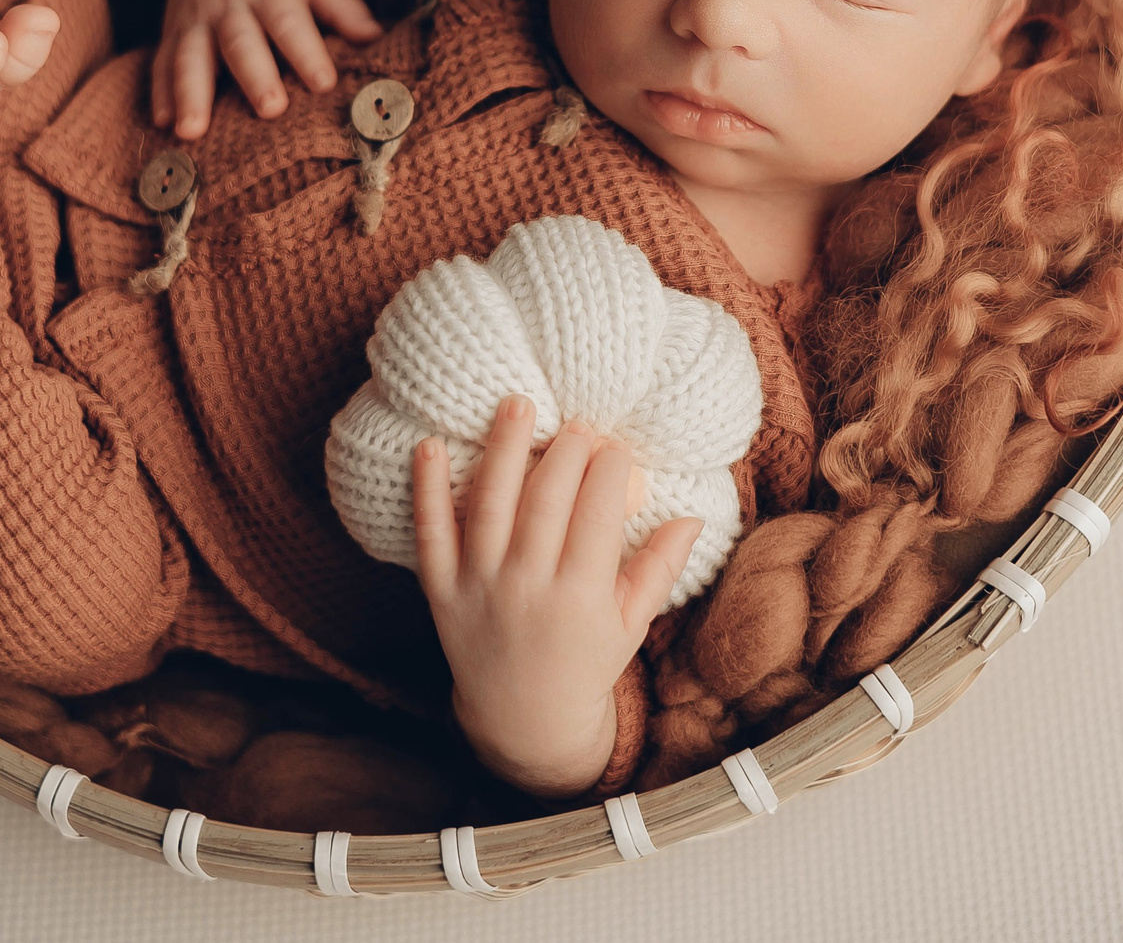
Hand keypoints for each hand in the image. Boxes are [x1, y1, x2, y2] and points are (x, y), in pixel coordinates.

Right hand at [153, 0, 380, 140]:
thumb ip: (340, 4)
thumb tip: (376, 37)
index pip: (289, 22)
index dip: (306, 51)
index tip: (325, 83)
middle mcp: (230, 5)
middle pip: (241, 43)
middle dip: (254, 76)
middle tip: (270, 110)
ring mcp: (197, 19)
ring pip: (190, 56)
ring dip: (190, 93)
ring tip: (190, 130)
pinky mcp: (173, 30)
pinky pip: (162, 62)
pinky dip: (159, 91)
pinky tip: (161, 123)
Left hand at [411, 395, 702, 797]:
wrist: (524, 719)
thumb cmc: (586, 661)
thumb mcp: (632, 623)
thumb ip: (660, 568)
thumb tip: (694, 516)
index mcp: (582, 596)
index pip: (598, 511)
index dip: (610, 469)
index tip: (616, 447)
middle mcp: (528, 587)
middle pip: (547, 498)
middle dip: (567, 451)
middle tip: (577, 424)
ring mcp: (480, 587)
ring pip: (492, 503)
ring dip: (504, 449)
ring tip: (516, 404)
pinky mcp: (441, 591)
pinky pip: (431, 533)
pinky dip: (428, 489)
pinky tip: (429, 445)